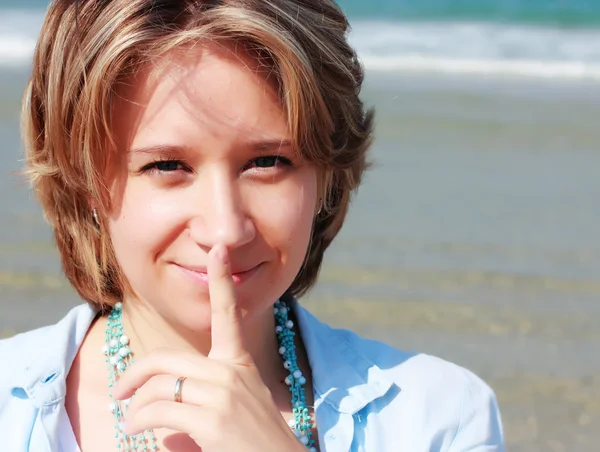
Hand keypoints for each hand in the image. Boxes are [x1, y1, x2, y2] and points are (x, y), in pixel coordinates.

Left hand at [113, 244, 305, 451]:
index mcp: (239, 362)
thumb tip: (162, 426)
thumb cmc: (256, 439)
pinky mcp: (211, 421)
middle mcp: (230, 371)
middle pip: (165, 359)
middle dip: (134, 373)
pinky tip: (138, 431)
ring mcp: (221, 395)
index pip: (228, 313)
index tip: (219, 248)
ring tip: (132, 422)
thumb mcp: (236, 407)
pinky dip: (139, 422)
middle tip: (120, 390)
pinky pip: (157, 412)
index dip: (222, 279)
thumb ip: (203, 402)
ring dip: (135, 408)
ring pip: (157, 388)